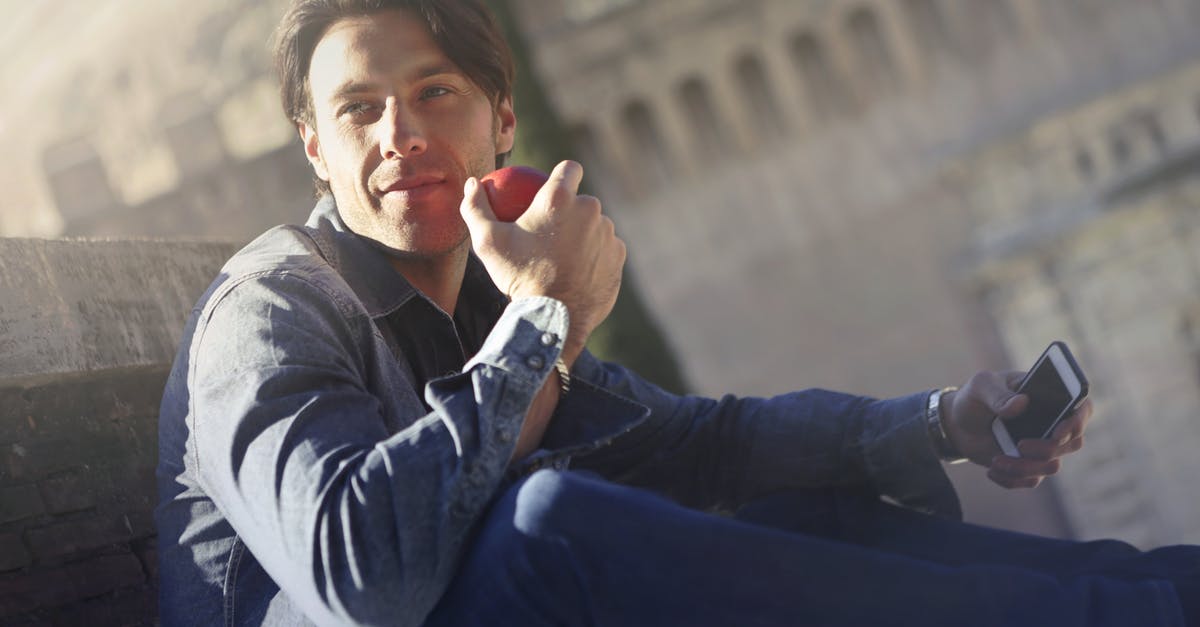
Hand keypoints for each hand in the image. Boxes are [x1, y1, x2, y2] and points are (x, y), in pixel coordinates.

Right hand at [460, 160, 625, 362]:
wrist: (553, 317)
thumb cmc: (517, 276)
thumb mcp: (487, 243)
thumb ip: (476, 207)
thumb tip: (472, 183)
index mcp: (559, 199)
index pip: (569, 169)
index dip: (562, 175)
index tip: (552, 189)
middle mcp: (589, 210)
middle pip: (582, 200)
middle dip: (570, 210)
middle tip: (552, 231)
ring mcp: (608, 233)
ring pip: (596, 225)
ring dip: (583, 233)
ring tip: (565, 253)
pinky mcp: (618, 256)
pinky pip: (606, 247)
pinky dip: (594, 254)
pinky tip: (579, 268)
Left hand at [941, 371, 1092, 488]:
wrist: (957, 423)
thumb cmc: (975, 397)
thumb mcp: (981, 386)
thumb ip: (998, 394)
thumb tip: (1020, 404)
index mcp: (1049, 396)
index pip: (1082, 408)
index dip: (1078, 421)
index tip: (1059, 431)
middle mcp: (1053, 423)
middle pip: (1073, 443)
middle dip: (1048, 449)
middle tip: (1020, 446)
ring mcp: (1042, 446)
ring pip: (1051, 466)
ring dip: (1024, 468)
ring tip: (996, 461)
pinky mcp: (1028, 465)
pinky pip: (1032, 480)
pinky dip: (1012, 479)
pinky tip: (992, 470)